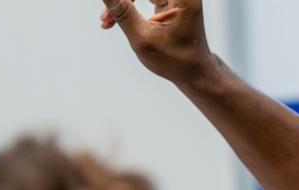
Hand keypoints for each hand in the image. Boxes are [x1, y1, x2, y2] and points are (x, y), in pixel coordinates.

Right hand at [98, 0, 221, 86]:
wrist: (193, 72)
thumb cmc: (175, 60)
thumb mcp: (143, 38)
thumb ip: (122, 12)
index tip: (108, 4)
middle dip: (122, 0)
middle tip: (105, 17)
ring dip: (123, 3)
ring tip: (106, 21)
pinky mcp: (170, 0)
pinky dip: (129, 5)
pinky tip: (114, 19)